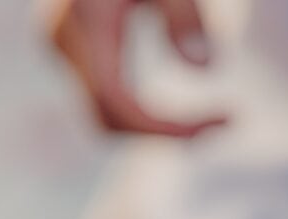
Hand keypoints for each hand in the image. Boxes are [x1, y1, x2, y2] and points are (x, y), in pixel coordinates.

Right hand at [47, 0, 226, 135]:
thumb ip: (184, 16)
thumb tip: (208, 69)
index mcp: (85, 23)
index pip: (120, 103)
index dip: (169, 126)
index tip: (226, 119)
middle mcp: (62, 42)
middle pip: (108, 119)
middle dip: (166, 132)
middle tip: (227, 122)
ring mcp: (60, 47)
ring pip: (104, 112)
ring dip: (155, 125)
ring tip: (213, 117)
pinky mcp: (69, 45)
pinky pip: (103, 94)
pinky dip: (142, 107)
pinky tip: (183, 104)